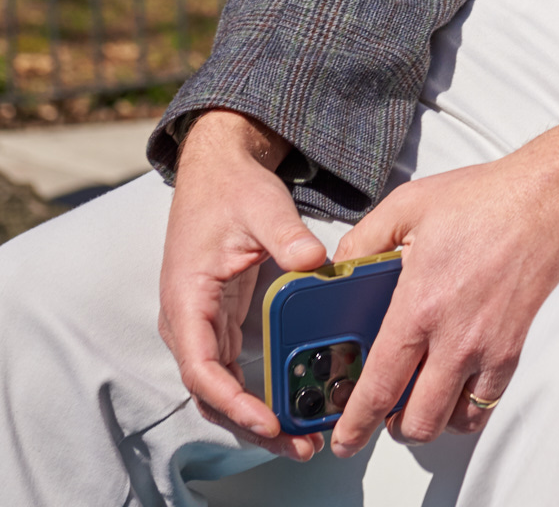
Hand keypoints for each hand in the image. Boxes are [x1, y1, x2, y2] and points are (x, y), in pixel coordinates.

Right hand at [159, 108, 329, 459]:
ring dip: (257, 417)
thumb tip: (315, 261)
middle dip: (252, 425)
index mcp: (187, 299)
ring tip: (302, 438)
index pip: (201, 368)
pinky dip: (258, 394)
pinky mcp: (220, 324)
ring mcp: (203, 326)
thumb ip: (285, 234)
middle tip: (299, 444)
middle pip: (213, 393)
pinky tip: (291, 404)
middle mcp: (188, 323)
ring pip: (223, 389)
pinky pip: (234, 372)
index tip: (266, 420)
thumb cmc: (231, 189)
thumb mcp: (262, 206)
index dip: (232, 401)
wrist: (218, 170)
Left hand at [328, 107, 558, 454]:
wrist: (548, 201)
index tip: (344, 439)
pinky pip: (485, 405)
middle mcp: (454, 338)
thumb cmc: (485, 200)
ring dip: (429, 419)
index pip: (380, 385)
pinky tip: (454, 386)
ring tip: (417, 397)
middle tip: (381, 413)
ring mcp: (488, 350)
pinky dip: (464, 408)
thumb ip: (365, 239)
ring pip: (451, 421)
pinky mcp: (513, 351)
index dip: (356, 422)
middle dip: (391, 427)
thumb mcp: (409, 204)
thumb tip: (338, 267)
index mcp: (420, 305)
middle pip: (416, 421)